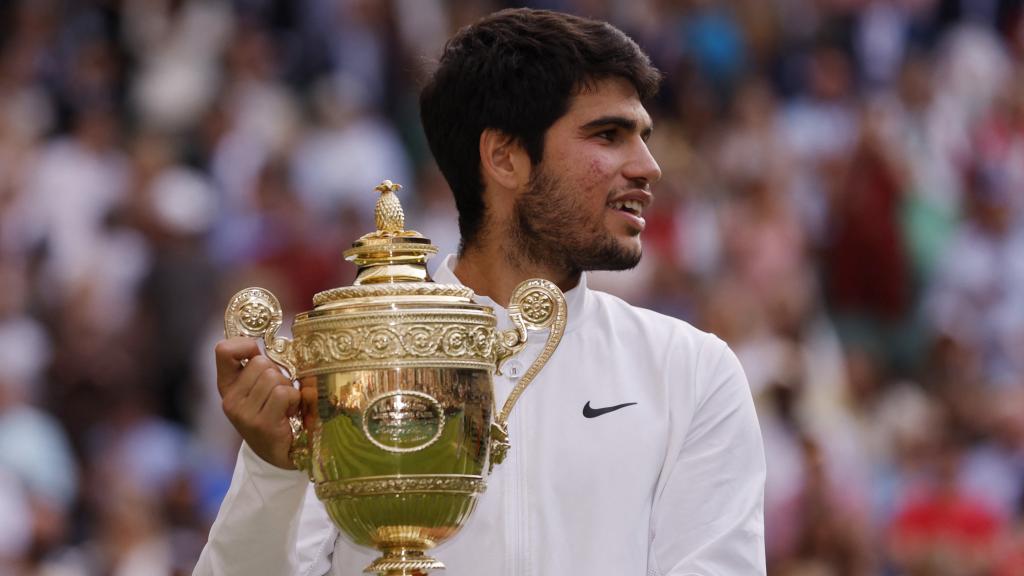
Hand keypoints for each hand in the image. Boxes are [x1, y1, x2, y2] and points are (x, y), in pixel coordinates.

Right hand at [215, 337, 300, 469]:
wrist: (280, 455)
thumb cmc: (275, 414)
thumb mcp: (261, 389)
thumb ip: (260, 367)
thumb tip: (272, 343)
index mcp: (227, 386)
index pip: (223, 350)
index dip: (245, 345)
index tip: (258, 354)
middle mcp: (229, 400)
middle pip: (261, 362)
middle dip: (278, 374)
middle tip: (280, 394)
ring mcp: (243, 413)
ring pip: (274, 377)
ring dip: (288, 388)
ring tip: (286, 405)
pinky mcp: (260, 423)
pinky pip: (283, 393)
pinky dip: (294, 400)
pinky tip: (290, 413)